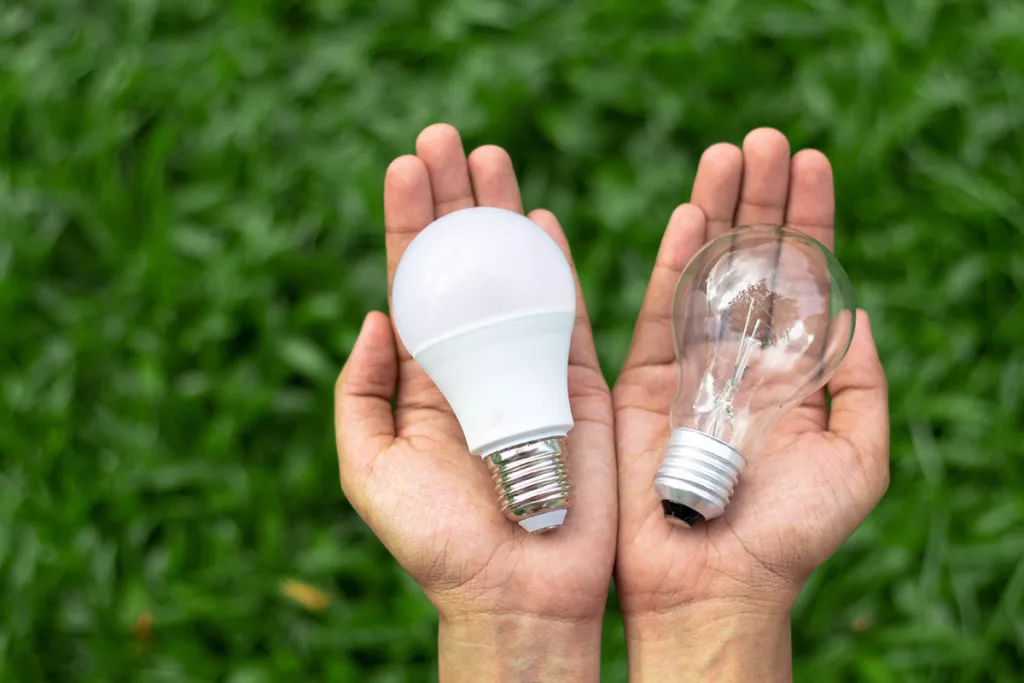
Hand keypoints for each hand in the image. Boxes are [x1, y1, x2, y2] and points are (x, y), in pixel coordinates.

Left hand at [334, 125, 615, 681]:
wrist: (518, 590)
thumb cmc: (439, 543)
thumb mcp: (370, 470)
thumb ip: (361, 393)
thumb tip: (375, 315)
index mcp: (424, 375)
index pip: (414, 282)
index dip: (409, 222)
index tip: (405, 164)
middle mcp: (474, 359)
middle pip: (463, 262)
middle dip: (454, 199)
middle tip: (448, 137)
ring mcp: (525, 365)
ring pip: (513, 273)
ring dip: (502, 214)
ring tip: (492, 157)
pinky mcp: (575, 382)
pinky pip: (567, 313)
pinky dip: (556, 265)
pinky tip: (542, 220)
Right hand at [612, 129, 889, 680]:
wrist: (710, 583)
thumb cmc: (787, 535)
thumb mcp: (858, 465)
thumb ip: (862, 389)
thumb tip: (854, 313)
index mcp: (792, 373)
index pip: (803, 279)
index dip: (808, 220)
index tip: (810, 163)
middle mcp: (740, 358)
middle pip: (752, 261)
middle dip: (760, 198)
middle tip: (764, 138)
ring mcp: (689, 366)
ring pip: (706, 271)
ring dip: (719, 211)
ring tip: (728, 152)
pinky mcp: (643, 380)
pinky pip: (658, 309)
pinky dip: (674, 262)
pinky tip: (691, 214)